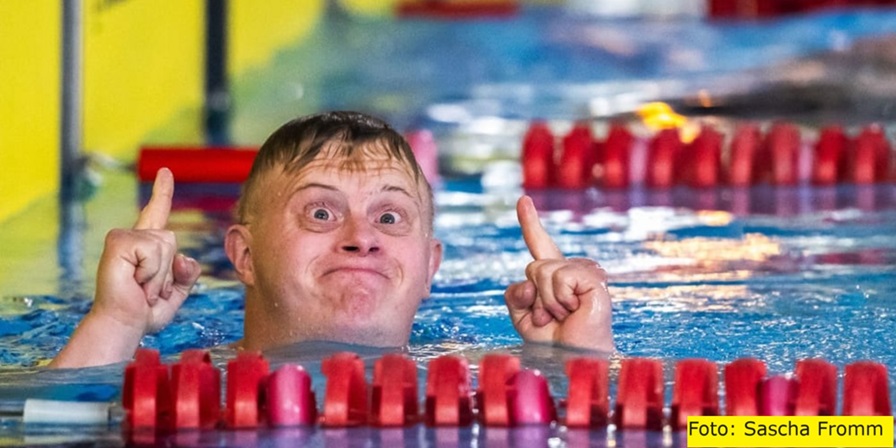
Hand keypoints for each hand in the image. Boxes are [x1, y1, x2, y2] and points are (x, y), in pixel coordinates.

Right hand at [50, 168, 200, 367]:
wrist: (124, 326)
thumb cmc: (145, 312)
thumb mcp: (176, 292)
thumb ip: (188, 274)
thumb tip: (184, 258)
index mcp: (147, 245)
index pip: (157, 212)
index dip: (163, 191)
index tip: (166, 171)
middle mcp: (133, 236)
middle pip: (172, 239)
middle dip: (168, 271)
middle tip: (148, 290)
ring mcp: (123, 237)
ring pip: (165, 245)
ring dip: (159, 276)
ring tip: (141, 287)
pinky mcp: (117, 241)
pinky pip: (153, 250)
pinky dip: (151, 273)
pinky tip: (134, 282)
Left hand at [504, 195, 613, 351]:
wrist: (572, 359)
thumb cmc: (553, 341)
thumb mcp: (522, 316)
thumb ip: (515, 294)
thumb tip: (527, 281)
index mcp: (554, 276)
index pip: (539, 244)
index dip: (530, 222)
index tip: (523, 199)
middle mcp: (571, 269)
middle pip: (533, 266)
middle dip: (534, 297)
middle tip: (552, 317)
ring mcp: (585, 271)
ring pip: (542, 270)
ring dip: (545, 302)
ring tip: (564, 316)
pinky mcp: (595, 278)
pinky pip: (559, 277)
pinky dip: (558, 300)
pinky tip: (574, 310)